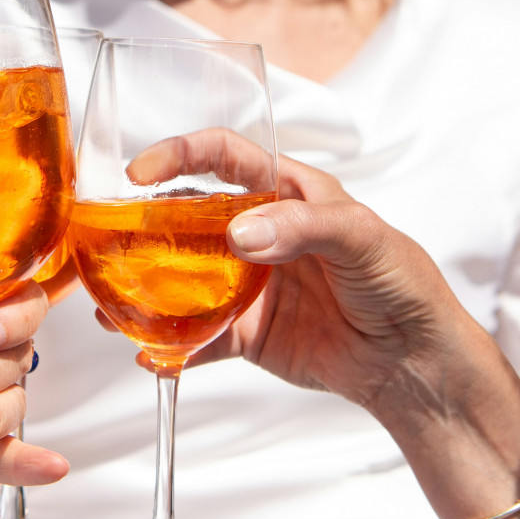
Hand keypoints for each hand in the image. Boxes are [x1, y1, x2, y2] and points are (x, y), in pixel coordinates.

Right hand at [140, 133, 479, 412]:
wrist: (415, 363)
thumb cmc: (403, 284)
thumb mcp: (365, 238)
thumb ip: (305, 226)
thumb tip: (240, 234)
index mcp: (286, 193)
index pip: (223, 157)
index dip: (179, 155)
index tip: (140, 172)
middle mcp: (258, 233)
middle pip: (186, 217)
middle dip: (141, 225)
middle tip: (105, 239)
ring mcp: (247, 285)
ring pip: (181, 280)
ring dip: (142, 289)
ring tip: (107, 303)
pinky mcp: (247, 333)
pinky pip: (198, 337)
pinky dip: (171, 346)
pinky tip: (147, 352)